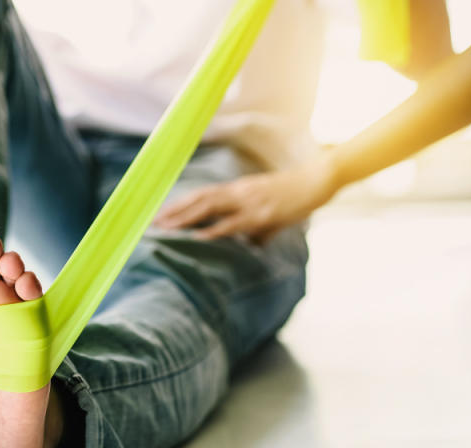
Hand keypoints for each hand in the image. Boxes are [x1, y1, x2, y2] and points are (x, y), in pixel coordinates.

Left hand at [154, 157, 337, 242]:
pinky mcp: (261, 214)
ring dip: (185, 218)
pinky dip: (213, 230)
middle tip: (152, 222)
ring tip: (166, 228)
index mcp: (239, 189)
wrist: (318, 180)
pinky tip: (198, 237)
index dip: (181, 203)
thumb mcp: (272, 208)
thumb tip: (254, 244)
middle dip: (175, 212)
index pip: (203, 194)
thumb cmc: (297, 194)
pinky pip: (232, 223)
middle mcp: (239, 192)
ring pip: (208, 208)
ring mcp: (249, 202)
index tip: (162, 213)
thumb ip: (258, 225)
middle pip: (199, 199)